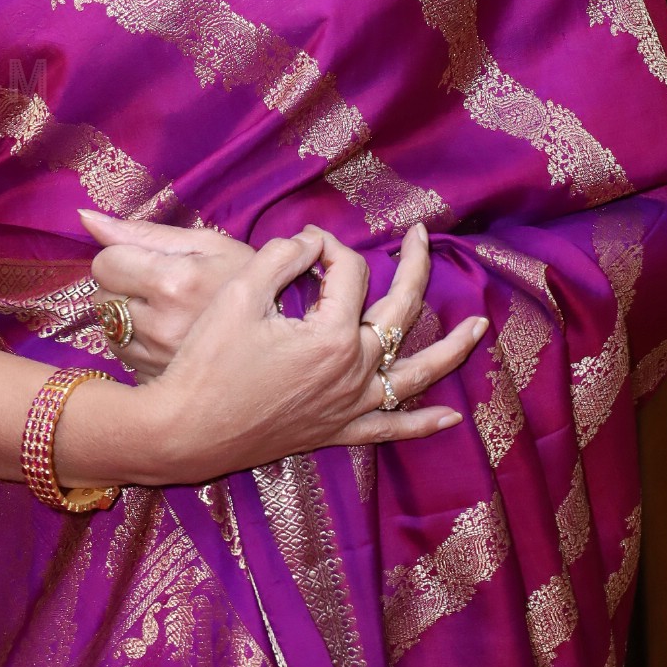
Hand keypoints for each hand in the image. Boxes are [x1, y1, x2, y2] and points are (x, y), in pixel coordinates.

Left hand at [81, 208, 258, 379]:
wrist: (285, 335)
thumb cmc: (247, 280)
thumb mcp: (206, 244)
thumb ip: (143, 232)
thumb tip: (86, 219)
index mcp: (175, 282)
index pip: (105, 263)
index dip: (121, 255)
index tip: (146, 260)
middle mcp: (162, 325)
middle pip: (100, 295)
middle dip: (120, 285)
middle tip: (157, 285)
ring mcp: (158, 359)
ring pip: (106, 326)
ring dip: (124, 314)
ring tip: (162, 309)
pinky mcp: (156, 381)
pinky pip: (120, 354)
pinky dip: (133, 342)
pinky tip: (164, 335)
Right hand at [132, 220, 486, 485]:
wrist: (187, 429)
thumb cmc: (207, 360)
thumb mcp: (240, 293)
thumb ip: (282, 256)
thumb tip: (313, 242)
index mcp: (333, 335)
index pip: (348, 271)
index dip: (324, 247)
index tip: (297, 246)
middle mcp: (354, 370)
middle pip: (399, 309)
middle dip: (414, 266)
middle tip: (421, 236)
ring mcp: (350, 404)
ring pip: (415, 374)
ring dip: (451, 349)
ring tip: (480, 327)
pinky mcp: (337, 431)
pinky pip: (390, 428)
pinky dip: (422, 424)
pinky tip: (449, 419)